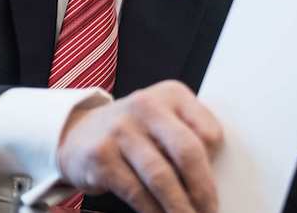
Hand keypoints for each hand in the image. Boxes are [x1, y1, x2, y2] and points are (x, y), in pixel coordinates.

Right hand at [56, 80, 222, 212]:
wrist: (79, 134)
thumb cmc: (135, 132)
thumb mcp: (165, 120)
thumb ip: (190, 137)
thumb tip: (211, 181)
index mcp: (171, 94)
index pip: (208, 132)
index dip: (215, 165)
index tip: (217, 188)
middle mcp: (145, 106)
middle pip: (187, 152)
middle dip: (202, 190)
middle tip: (209, 212)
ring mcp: (120, 130)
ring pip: (161, 177)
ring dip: (179, 207)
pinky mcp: (101, 156)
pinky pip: (136, 192)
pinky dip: (153, 212)